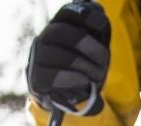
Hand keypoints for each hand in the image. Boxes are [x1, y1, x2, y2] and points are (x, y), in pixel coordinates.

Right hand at [26, 1, 110, 116]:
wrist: (64, 97)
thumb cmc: (81, 68)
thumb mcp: (91, 48)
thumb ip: (95, 30)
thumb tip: (98, 13)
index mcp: (57, 27)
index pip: (66, 13)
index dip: (84, 15)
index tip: (101, 24)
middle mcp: (43, 39)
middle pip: (61, 32)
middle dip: (86, 44)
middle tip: (103, 59)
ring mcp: (37, 60)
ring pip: (58, 55)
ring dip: (84, 65)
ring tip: (98, 75)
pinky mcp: (37, 80)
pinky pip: (53, 77)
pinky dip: (73, 79)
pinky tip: (85, 81)